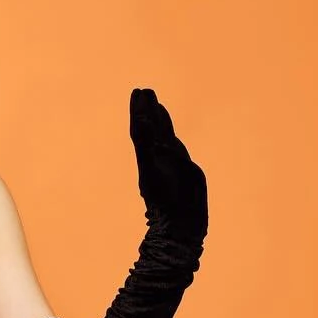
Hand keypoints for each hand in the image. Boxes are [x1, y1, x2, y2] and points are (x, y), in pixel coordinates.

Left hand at [129, 88, 206, 243]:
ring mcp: (169, 165)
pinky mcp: (180, 171)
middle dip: (147, 111)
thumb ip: (148, 144)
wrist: (180, 225)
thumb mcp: (156, 168)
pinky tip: (168, 135)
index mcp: (150, 155)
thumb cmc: (168, 200)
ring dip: (158, 121)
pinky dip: (170, 139)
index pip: (142, 128)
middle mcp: (158, 158)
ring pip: (162, 138)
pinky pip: (173, 149)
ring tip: (155, 104)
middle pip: (150, 130)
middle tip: (143, 92)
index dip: (139, 111)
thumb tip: (140, 122)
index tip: (137, 92)